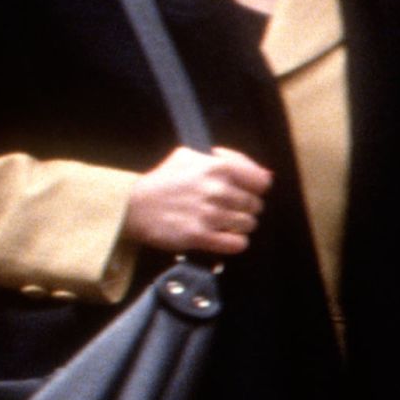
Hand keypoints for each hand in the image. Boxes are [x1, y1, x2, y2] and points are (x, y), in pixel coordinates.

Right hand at [124, 146, 271, 255]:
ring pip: (249, 225)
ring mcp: (209, 214)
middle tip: (227, 208)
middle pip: (256, 205)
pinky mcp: (201, 236)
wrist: (134, 206)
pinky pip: (237, 244)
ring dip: (239, 225)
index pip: (261, 182)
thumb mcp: (191, 156)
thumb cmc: (165, 180)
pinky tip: (222, 236)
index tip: (244, 191)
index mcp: (217, 167)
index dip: (255, 188)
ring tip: (222, 222)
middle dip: (245, 208)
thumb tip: (266, 174)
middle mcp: (216, 190)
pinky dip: (234, 242)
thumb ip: (230, 160)